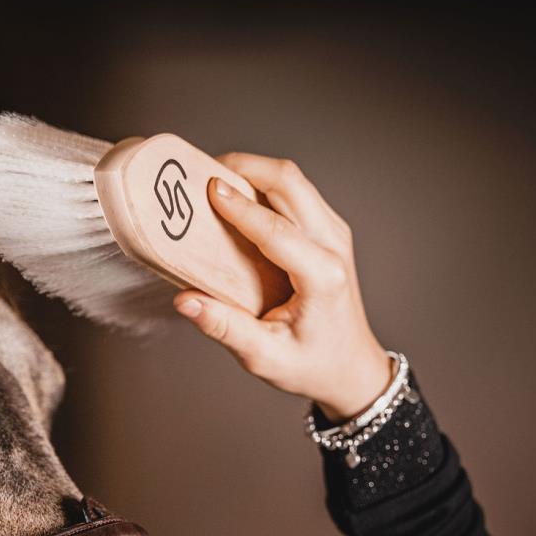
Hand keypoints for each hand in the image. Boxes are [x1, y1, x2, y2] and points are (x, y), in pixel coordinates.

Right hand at [172, 153, 392, 422]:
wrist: (350, 367)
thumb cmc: (311, 365)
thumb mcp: (265, 357)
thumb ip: (225, 328)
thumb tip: (185, 301)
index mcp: (323, 278)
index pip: (277, 230)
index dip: (240, 207)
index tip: (207, 189)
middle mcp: (334, 247)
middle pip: (290, 184)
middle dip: (245, 167)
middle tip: (202, 171)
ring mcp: (334, 234)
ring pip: (294, 181)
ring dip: (254, 171)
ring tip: (214, 179)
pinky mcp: (327, 230)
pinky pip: (295, 192)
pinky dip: (263, 184)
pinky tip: (236, 194)